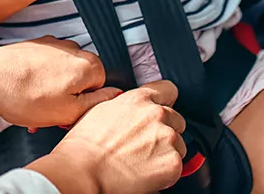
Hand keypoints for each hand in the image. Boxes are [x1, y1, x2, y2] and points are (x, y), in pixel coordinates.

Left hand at [0, 37, 120, 128]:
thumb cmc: (22, 95)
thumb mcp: (67, 111)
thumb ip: (96, 103)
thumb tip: (115, 95)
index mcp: (87, 65)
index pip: (102, 89)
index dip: (84, 106)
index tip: (67, 115)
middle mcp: (74, 49)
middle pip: (81, 81)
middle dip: (66, 100)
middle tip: (48, 115)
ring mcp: (53, 45)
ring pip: (62, 76)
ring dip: (52, 93)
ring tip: (32, 108)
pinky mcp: (36, 46)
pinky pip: (46, 68)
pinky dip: (39, 82)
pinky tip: (24, 95)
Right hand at [29, 81, 187, 193]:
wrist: (84, 171)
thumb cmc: (85, 145)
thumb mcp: (101, 109)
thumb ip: (124, 105)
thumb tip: (131, 110)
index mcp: (139, 98)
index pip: (168, 90)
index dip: (165, 101)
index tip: (163, 109)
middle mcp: (157, 114)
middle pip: (176, 119)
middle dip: (165, 130)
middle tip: (146, 144)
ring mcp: (167, 138)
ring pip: (179, 144)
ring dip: (166, 152)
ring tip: (142, 161)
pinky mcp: (172, 162)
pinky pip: (177, 166)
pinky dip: (166, 172)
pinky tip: (145, 172)